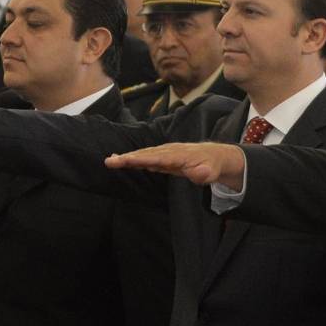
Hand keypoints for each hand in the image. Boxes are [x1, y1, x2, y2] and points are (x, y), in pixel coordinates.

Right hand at [105, 142, 245, 187]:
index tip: (127, 160)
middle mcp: (170, 152)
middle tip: (109, 161)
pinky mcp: (165, 157)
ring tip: (111, 161)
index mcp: (179, 155)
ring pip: (145, 154)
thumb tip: (199, 173)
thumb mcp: (212, 171)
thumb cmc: (212, 166)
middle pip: (146, 154)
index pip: (157, 157)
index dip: (142, 159)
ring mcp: (167, 153)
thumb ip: (204, 173)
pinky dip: (135, 158)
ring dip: (128, 158)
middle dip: (128, 158)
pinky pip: (148, 157)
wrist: (216, 157)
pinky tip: (123, 160)